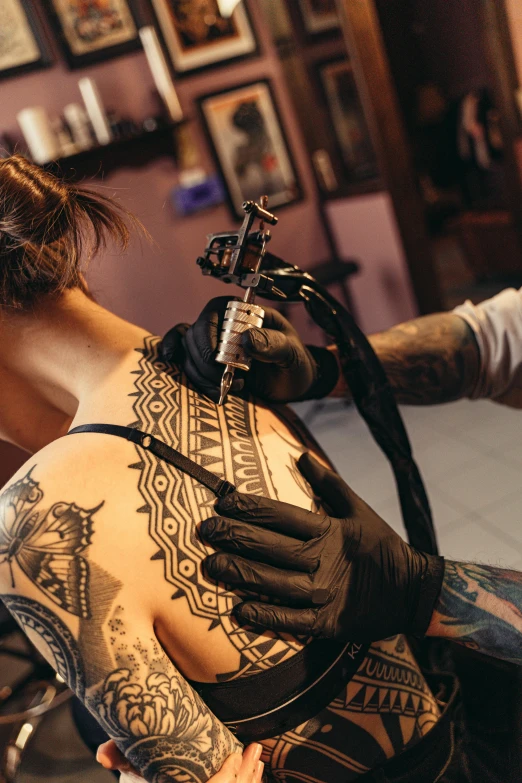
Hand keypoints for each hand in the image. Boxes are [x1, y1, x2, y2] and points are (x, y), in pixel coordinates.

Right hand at [96, 739, 264, 782]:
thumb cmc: (148, 777)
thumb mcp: (136, 774)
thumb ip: (122, 761)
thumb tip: (102, 754)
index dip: (226, 777)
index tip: (234, 754)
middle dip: (245, 774)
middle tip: (255, 749)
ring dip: (250, 779)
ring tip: (258, 759)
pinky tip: (255, 773)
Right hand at [161, 297, 338, 402]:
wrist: (293, 383)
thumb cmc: (295, 361)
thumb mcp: (292, 352)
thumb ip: (273, 344)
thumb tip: (246, 339)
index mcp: (243, 312)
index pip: (214, 314)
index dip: (211, 337)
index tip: (220, 362)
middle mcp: (223, 324)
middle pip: (195, 334)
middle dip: (204, 360)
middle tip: (224, 380)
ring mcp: (212, 342)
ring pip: (187, 349)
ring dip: (198, 372)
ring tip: (223, 388)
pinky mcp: (205, 362)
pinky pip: (182, 357)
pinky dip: (178, 363)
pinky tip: (177, 367)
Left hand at [200, 453, 444, 642]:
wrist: (412, 591)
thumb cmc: (381, 546)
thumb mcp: (358, 509)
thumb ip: (328, 483)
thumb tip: (302, 455)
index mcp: (329, 530)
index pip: (280, 515)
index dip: (249, 507)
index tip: (222, 501)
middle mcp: (322, 560)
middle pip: (270, 546)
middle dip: (234, 536)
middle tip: (205, 529)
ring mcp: (324, 594)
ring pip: (273, 582)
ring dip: (239, 573)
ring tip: (210, 565)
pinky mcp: (327, 623)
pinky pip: (290, 620)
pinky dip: (264, 616)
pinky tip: (238, 610)